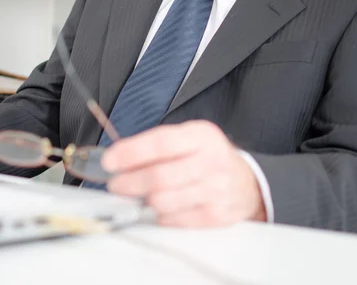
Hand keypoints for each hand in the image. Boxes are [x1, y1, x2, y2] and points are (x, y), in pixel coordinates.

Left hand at [102, 120, 266, 227]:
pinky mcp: (216, 215)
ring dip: (142, 202)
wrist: (246, 182)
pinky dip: (160, 216)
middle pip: (159, 177)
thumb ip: (156, 145)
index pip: (161, 143)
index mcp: (201, 136)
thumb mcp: (189, 139)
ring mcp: (216, 190)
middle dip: (129, 183)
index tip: (109, 161)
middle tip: (116, 185)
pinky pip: (175, 220)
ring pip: (164, 201)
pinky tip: (159, 209)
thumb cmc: (207, 158)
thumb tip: (117, 160)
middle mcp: (211, 161)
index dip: (131, 153)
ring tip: (137, 197)